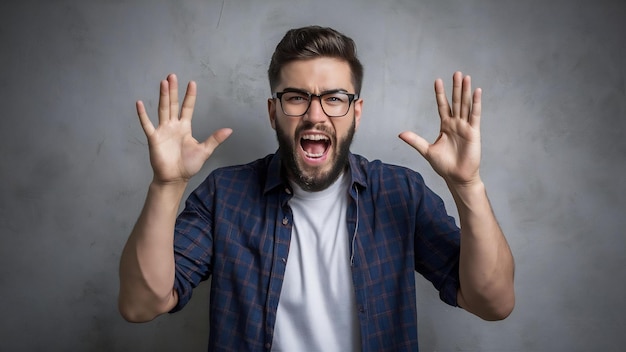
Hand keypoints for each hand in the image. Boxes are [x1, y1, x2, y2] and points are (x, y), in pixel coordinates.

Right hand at [136, 74, 231, 183]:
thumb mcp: (204, 150)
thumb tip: (230, 129)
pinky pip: (147, 125)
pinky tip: (139, 103)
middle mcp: (173, 126)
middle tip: (172, 75)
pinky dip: (143, 115)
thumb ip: (215, 139)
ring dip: (162, 96)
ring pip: (163, 109)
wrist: (175, 179)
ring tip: (163, 82)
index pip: (187, 107)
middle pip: (173, 104)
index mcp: (185, 127)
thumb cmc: (188, 165)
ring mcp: (163, 131)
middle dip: (173, 90)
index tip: (192, 82)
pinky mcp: (154, 138)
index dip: (189, 96)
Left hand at [399, 71, 481, 186]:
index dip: (440, 94)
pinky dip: (476, 103)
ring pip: (465, 105)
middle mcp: (456, 124)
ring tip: (466, 77)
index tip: (438, 80)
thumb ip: (415, 140)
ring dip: (466, 91)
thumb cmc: (444, 165)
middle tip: (456, 72)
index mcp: (445, 126)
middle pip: (456, 101)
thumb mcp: (427, 151)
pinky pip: (475, 115)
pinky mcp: (474, 132)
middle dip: (455, 87)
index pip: (442, 106)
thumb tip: (400, 133)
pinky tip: (477, 91)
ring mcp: (465, 127)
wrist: (457, 177)